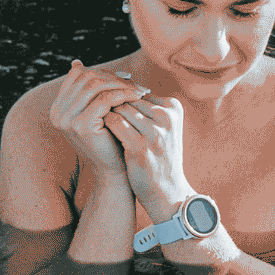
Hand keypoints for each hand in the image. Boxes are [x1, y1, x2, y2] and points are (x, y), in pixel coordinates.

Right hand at [48, 60, 143, 177]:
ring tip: (139, 89)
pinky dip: (123, 94)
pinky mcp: (81, 125)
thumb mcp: (95, 112)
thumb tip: (77, 62)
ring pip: (96, 86)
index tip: (124, 77)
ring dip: (121, 84)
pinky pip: (105, 99)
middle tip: (135, 82)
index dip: (102, 72)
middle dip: (113, 77)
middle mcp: (57, 113)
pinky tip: (138, 97)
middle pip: (86, 77)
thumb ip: (88, 90)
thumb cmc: (109, 140)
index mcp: (57, 107)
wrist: (113, 171)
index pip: (78, 75)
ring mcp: (66, 119)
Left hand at [102, 94, 187, 218]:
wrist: (167, 190)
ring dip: (108, 113)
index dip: (123, 99)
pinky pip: (114, 123)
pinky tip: (101, 130)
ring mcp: (154, 133)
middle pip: (129, 98)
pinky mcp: (140, 147)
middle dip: (114, 105)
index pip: (139, 92)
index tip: (114, 108)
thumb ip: (147, 107)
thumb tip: (119, 84)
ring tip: (100, 121)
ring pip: (120, 108)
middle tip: (100, 112)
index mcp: (174, 108)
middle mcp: (166, 118)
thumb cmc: (160, 156)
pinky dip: (105, 124)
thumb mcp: (163, 127)